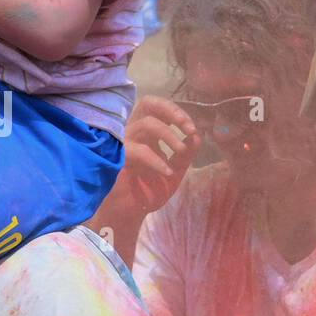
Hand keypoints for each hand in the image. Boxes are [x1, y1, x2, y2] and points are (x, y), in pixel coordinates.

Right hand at [119, 96, 201, 215]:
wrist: (132, 212)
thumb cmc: (149, 190)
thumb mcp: (175, 171)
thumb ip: (186, 154)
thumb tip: (196, 136)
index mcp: (148, 133)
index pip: (160, 108)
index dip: (177, 113)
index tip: (192, 130)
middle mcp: (136, 133)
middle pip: (148, 103)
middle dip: (171, 110)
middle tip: (187, 127)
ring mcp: (125, 143)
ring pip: (146, 123)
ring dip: (169, 135)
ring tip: (181, 151)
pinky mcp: (119, 157)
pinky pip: (139, 151)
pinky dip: (156, 160)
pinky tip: (167, 171)